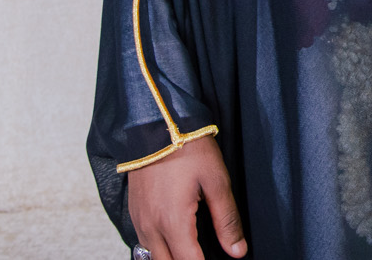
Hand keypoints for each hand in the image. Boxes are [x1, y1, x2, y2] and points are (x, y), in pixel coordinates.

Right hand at [125, 134, 247, 259]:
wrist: (156, 124)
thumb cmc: (188, 148)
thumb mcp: (217, 182)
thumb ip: (227, 220)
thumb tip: (237, 251)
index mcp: (173, 223)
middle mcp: (151, 227)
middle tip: (205, 254)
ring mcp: (139, 220)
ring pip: (153, 257)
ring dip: (172, 257)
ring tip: (192, 249)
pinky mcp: (134, 211)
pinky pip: (144, 243)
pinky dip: (159, 249)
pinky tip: (175, 239)